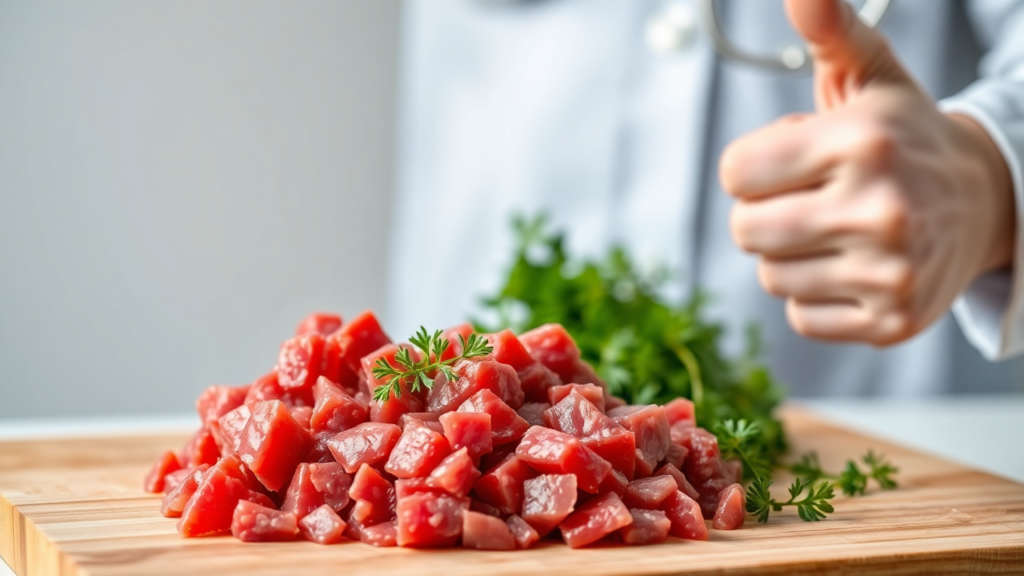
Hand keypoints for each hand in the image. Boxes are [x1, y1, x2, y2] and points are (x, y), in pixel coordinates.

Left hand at [719, 0, 1016, 345]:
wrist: (983, 203)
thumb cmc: (903, 136)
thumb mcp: (868, 75)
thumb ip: (828, 29)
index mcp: (862, 141)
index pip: (734, 173)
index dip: (754, 166)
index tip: (791, 159)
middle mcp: (880, 208)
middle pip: (745, 230)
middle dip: (766, 211)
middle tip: (812, 197)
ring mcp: (891, 271)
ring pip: (771, 277)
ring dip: (791, 256)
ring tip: (838, 230)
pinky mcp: (893, 321)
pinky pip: (801, 317)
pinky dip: (817, 297)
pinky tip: (854, 267)